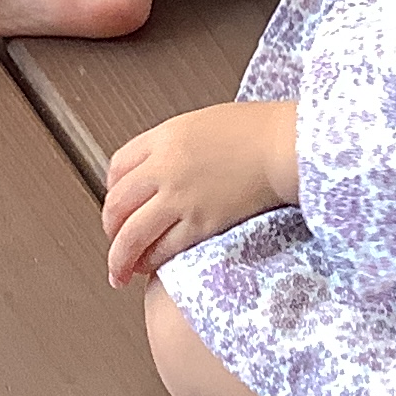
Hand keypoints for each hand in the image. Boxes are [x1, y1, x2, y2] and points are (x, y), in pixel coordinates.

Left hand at [102, 102, 298, 285]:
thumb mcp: (202, 123)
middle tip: (113, 242)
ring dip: (120, 258)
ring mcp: (181, 197)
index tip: (117, 205)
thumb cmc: (256, 131)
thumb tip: (157, 171)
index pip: (117, 167)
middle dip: (110, 229)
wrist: (285, 146)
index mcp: (165, 137)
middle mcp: (165, 166)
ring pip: (132, 234)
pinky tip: (151, 268)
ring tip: (118, 272)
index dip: (111, 191)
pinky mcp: (201, 223)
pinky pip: (164, 249)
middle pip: (117, 204)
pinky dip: (152, 262)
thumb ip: (174, 145)